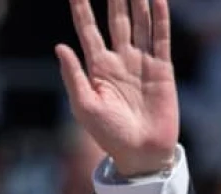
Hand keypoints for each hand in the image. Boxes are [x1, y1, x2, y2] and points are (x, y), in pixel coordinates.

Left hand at [57, 0, 178, 176]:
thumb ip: (73, 75)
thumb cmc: (109, 134)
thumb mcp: (84, 106)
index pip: (88, 31)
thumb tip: (59, 46)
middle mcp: (119, 60)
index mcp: (97, 69)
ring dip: (138, 2)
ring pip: (139, 24)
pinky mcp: (162, 69)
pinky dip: (160, 18)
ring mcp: (141, 62)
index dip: (82, 10)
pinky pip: (160, 38)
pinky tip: (157, 0)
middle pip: (116, 21)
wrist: (140, 152)